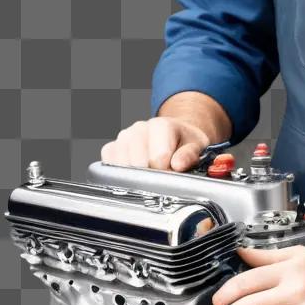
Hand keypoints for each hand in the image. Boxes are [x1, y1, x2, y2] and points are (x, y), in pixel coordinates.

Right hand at [99, 116, 213, 170]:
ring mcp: (124, 137)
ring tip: (149, 174)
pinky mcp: (112, 147)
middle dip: (150, 176)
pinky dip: (118, 173)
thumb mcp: (196, 146)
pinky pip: (108, 162)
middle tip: (160, 178)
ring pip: (121, 163)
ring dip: (134, 176)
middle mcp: (139, 128)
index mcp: (161, 125)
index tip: (171, 175)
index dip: (166, 172)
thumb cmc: (185, 142)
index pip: (158, 156)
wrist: (176, 134)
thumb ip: (189, 155)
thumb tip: (177, 165)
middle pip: (138, 162)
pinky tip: (133, 173)